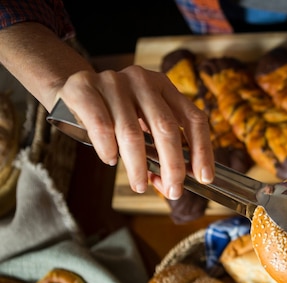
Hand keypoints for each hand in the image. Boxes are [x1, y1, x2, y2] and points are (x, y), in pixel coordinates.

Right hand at [57, 66, 213, 199]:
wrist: (74, 88)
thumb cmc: (116, 112)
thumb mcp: (143, 125)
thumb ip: (158, 151)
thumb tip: (168, 185)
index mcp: (165, 87)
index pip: (194, 118)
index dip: (202, 150)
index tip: (204, 177)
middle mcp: (143, 80)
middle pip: (166, 127)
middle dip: (173, 165)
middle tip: (174, 190)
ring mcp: (114, 81)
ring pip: (132, 132)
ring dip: (138, 166)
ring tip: (140, 185)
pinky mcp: (84, 87)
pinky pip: (101, 126)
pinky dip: (108, 149)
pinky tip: (111, 160)